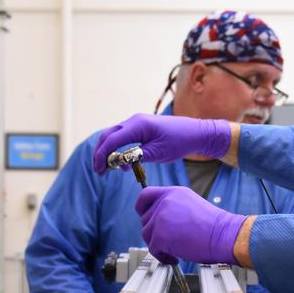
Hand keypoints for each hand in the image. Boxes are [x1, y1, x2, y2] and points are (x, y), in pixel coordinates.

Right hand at [93, 114, 230, 173]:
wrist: (194, 133)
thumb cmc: (179, 142)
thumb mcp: (158, 153)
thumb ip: (138, 156)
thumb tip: (120, 161)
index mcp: (138, 125)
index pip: (112, 140)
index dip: (102, 155)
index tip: (99, 170)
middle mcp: (134, 121)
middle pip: (108, 135)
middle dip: (101, 153)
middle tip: (99, 171)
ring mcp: (136, 122)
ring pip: (113, 136)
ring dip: (109, 152)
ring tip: (110, 170)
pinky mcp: (139, 127)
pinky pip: (122, 137)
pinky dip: (118, 150)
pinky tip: (124, 165)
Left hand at [135, 186, 245, 265]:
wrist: (224, 236)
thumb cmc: (213, 226)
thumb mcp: (190, 205)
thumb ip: (172, 207)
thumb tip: (157, 220)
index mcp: (173, 193)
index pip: (145, 195)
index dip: (141, 208)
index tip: (144, 216)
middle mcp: (165, 202)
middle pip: (145, 220)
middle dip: (155, 232)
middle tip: (170, 241)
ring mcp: (161, 219)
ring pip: (147, 235)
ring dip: (158, 245)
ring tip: (174, 250)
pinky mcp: (161, 236)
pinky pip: (153, 249)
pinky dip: (163, 257)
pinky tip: (175, 258)